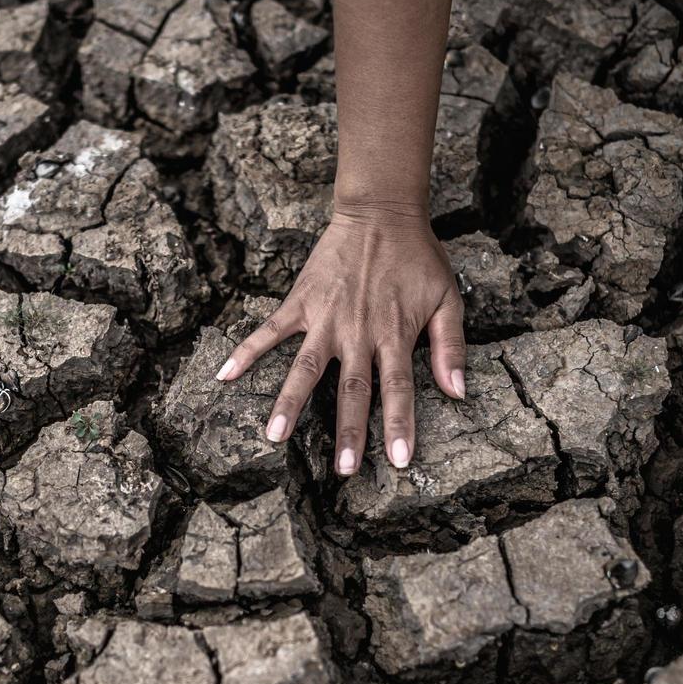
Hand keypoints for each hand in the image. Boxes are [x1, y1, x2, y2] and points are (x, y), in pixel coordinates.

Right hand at [216, 203, 467, 475]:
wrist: (381, 213)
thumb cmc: (418, 258)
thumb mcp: (449, 298)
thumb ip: (451, 346)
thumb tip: (458, 392)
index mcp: (394, 334)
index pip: (397, 388)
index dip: (399, 425)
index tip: (399, 461)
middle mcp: (357, 332)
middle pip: (352, 390)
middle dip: (348, 431)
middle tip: (343, 470)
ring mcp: (325, 318)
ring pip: (305, 369)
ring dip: (290, 403)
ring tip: (274, 436)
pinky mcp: (301, 303)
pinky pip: (270, 331)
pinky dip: (246, 351)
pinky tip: (224, 376)